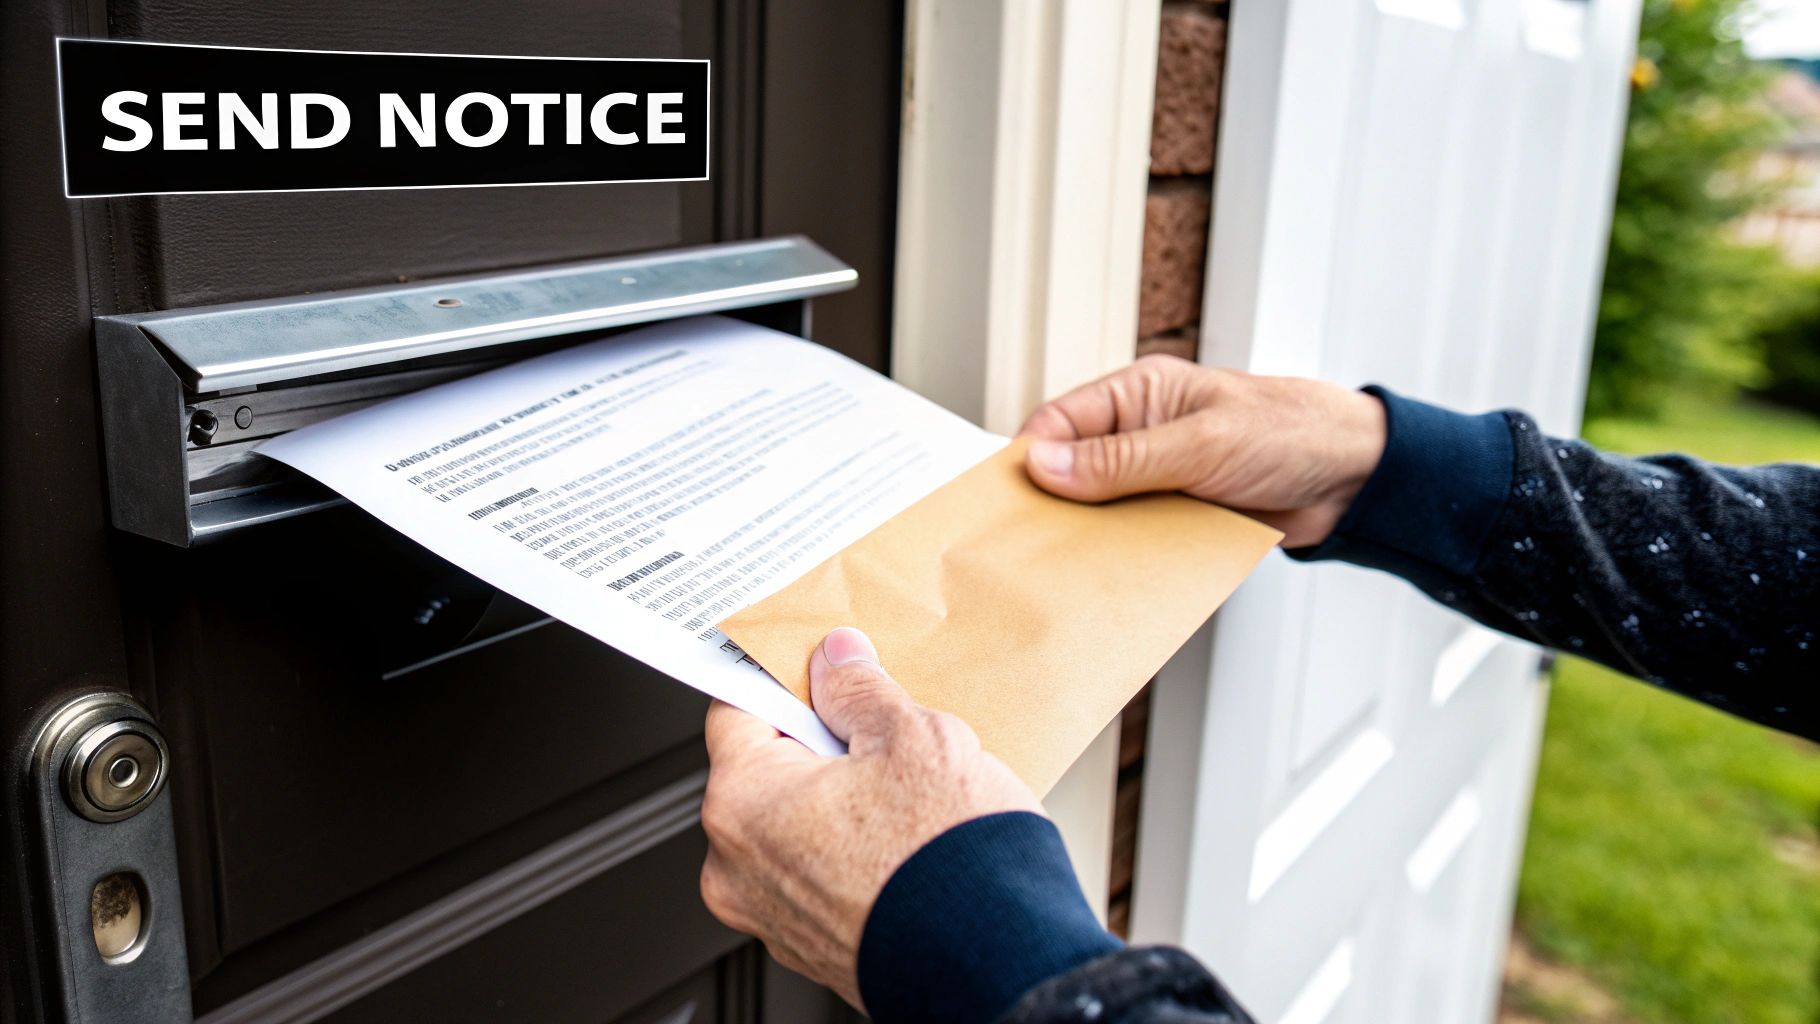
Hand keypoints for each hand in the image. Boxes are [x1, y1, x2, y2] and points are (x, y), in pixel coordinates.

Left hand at [699, 627, 1040, 1009]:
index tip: (821, 670)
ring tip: (905, 793)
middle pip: (766, 772)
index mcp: (743, 805)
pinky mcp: (812, 949)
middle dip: (820, 745)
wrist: (1001, 966)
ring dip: (838, 802)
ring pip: (795, 828)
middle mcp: (738, 870)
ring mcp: (773, 917)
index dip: (786, 681)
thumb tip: (837, 662)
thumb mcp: (913, 738)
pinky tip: (906, 841)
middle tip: (880, 734)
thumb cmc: (951, 863)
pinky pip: (819, 877)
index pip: (737, 710)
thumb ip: (860, 690)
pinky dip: (851, 853)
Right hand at [1020, 354, 1387, 547]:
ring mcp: (1157, 477)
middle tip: (1027, 547)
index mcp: (1137, 396)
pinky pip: (1134, 540)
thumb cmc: (1291, 432)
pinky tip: (1109, 582)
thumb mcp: (1200, 444)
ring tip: (1064, 572)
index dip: (1028, 460)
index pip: (1057, 423)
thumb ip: (1121, 459)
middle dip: (1052, 508)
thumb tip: (1044, 464)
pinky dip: (1122, 560)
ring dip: (1089, 540)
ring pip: (1099, 513)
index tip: (1006, 503)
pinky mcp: (1177, 515)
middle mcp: (1140, 434)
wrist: (1355, 480)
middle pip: (1070, 473)